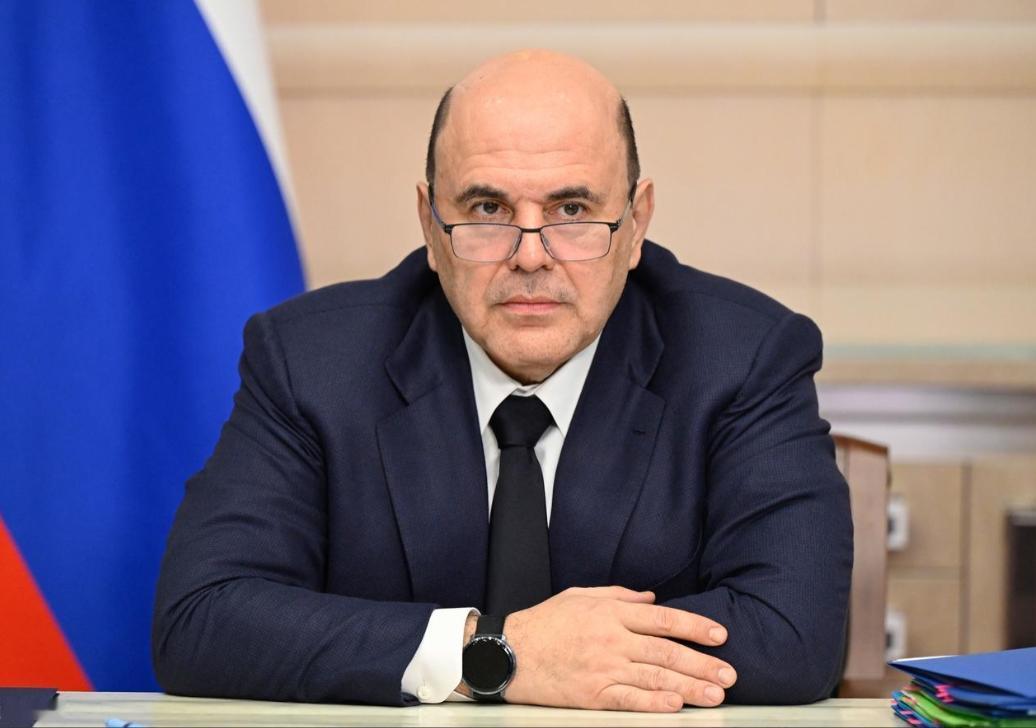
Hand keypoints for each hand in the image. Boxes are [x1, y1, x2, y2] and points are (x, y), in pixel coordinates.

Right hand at [501, 586, 736, 711]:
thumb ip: (620, 595)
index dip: (696, 627)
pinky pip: (629, 700)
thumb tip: (653, 599)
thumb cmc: (544, 622)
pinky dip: (654, 705)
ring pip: (654, 678)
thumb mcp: (581, 596)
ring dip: (689, 687)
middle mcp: (612, 640)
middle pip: (667, 652)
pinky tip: (675, 706)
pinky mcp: (592, 694)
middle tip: (729, 674)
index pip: (664, 619)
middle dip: (702, 664)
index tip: (720, 635)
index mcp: (611, 614)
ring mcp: (602, 668)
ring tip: (715, 695)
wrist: (507, 652)